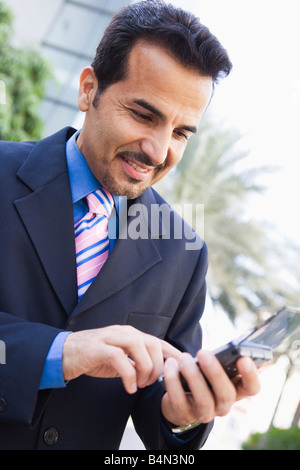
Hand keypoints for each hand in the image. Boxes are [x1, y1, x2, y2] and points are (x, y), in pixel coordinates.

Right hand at [62, 325, 181, 393]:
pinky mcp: (98, 348)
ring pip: (139, 346)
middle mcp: (123, 332)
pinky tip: (129, 387)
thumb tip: (158, 374)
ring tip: (140, 384)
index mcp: (131, 334)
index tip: (182, 368)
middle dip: (158, 366)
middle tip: (152, 383)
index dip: (172, 354)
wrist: (64, 354)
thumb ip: (137, 362)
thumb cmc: (94, 357)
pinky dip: (128, 375)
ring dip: (145, 369)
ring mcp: (111, 337)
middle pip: (152, 343)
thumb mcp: (120, 359)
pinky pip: (120, 359)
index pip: (158, 341)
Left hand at [161, 350, 260, 426]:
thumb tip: (236, 347)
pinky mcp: (183, 414)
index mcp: (236, 390)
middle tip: (203, 353)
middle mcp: (223, 405)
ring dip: (193, 376)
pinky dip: (173, 381)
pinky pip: (178, 400)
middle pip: (226, 394)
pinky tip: (170, 365)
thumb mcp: (215, 369)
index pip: (252, 388)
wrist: (180, 400)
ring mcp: (204, 413)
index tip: (243, 359)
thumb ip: (226, 360)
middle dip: (215, 373)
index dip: (250, 375)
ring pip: (204, 400)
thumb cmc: (203, 377)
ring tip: (184, 358)